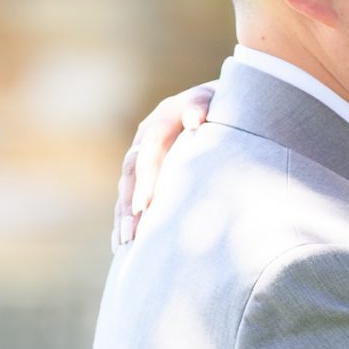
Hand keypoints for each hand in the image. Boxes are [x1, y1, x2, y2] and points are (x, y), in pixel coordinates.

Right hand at [112, 83, 215, 245]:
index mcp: (162, 119)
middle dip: (130, 205)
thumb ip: (201, 106)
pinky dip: (126, 220)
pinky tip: (123, 246)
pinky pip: (130, 199)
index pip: (150, 149)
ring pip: (126, 188)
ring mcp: (144, 158)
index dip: (146, 177)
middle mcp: (146, 139)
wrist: (223, 110)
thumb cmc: (225, 109)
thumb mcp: (217, 101)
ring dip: (124, 216)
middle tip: (132, 234)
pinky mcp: (147, 176)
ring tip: (125, 244)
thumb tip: (194, 120)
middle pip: (132, 173)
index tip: (145, 205)